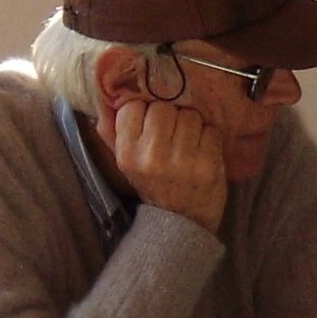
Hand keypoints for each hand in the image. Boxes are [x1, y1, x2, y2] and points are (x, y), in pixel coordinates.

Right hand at [103, 96, 226, 231]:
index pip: (133, 106)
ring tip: (188, 145)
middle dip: (171, 117)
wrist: (182, 222)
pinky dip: (209, 138)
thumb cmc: (154, 184)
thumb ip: (112, 130)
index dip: (144, 112)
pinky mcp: (208, 165)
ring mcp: (181, 161)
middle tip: (173, 136)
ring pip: (190, 115)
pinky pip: (211, 130)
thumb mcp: (127, 162)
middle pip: (164, 107)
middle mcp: (151, 157)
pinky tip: (202, 153)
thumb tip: (105, 95)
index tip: (150, 127)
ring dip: (192, 126)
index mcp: (127, 154)